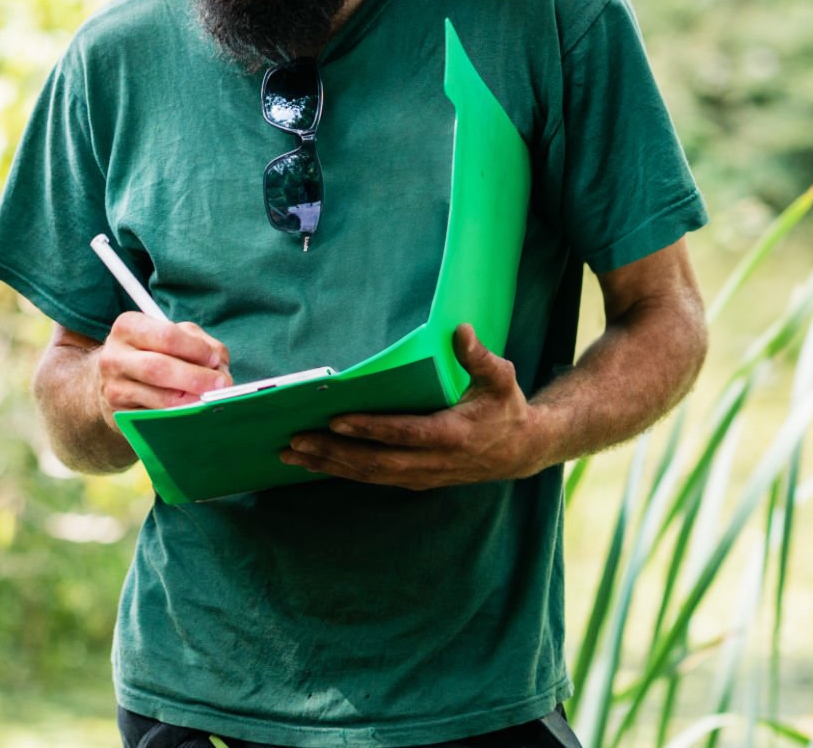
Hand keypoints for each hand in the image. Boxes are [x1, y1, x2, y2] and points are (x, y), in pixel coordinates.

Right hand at [96, 313, 232, 419]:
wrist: (115, 378)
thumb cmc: (152, 351)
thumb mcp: (173, 336)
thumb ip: (199, 343)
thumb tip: (218, 367)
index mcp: (128, 327)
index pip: (166, 335)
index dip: (196, 349)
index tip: (214, 359)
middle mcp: (113, 356)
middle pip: (159, 367)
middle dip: (196, 377)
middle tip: (221, 384)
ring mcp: (113, 388)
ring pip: (159, 399)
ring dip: (192, 401)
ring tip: (210, 399)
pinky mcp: (119, 415)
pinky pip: (156, 419)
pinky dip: (180, 418)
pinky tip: (193, 413)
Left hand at [280, 324, 549, 489]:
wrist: (521, 452)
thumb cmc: (506, 408)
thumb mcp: (501, 379)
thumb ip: (479, 357)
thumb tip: (462, 331)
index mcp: (452, 435)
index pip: (405, 434)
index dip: (371, 429)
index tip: (337, 420)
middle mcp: (433, 462)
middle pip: (376, 462)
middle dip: (333, 452)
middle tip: (294, 440)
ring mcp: (422, 475)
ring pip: (369, 474)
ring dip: (328, 465)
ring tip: (290, 453)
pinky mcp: (414, 480)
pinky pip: (372, 478)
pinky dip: (341, 471)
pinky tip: (313, 463)